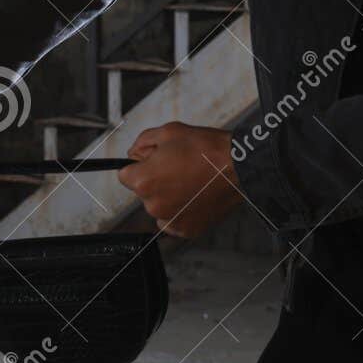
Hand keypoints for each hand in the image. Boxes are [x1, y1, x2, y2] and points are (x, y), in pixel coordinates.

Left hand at [120, 122, 242, 238]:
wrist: (238, 166)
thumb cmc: (207, 149)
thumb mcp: (168, 132)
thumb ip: (142, 143)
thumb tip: (133, 153)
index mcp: (144, 181)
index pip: (124, 174)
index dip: (140, 164)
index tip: (153, 162)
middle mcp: (153, 205)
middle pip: (143, 191)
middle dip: (155, 179)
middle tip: (178, 167)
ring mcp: (171, 220)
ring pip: (158, 206)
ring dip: (168, 196)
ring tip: (190, 180)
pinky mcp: (187, 230)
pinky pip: (173, 220)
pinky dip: (181, 210)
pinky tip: (194, 195)